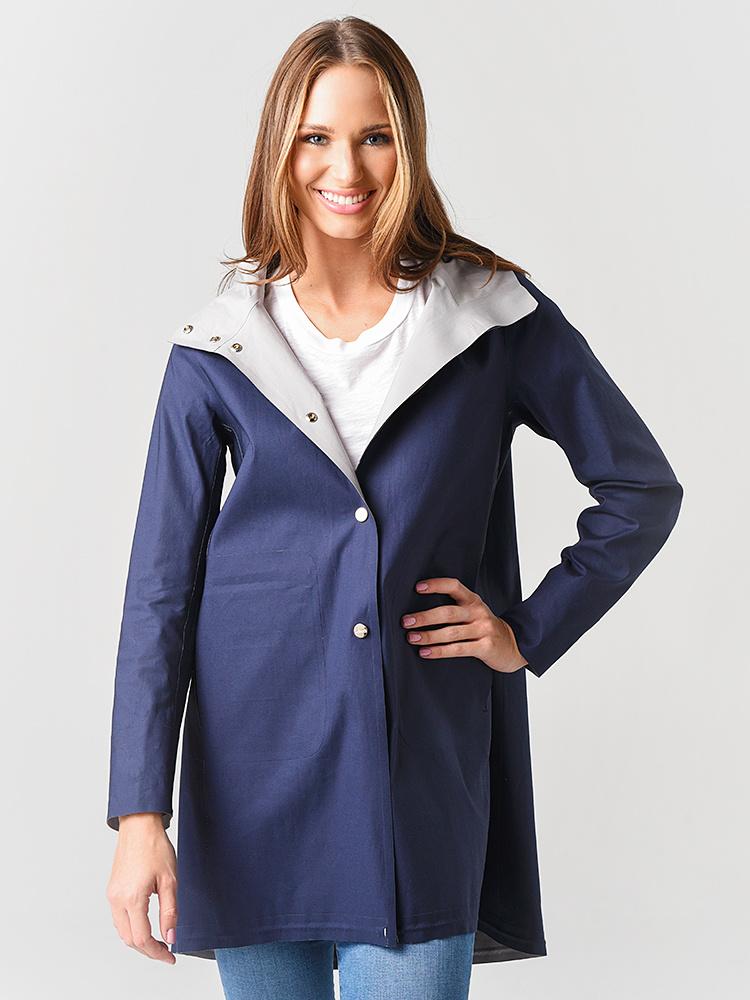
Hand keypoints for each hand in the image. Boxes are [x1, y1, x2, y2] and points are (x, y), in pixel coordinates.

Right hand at [105, 813, 177, 963]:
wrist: (139, 826)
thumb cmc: (154, 847)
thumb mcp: (170, 880)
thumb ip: (170, 912)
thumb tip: (171, 936)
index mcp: (132, 898)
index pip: (142, 939)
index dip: (157, 952)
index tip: (170, 956)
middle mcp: (117, 900)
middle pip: (129, 939)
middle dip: (148, 950)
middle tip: (166, 951)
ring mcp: (112, 895)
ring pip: (122, 931)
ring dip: (138, 940)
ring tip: (157, 941)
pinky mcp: (112, 890)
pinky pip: (118, 918)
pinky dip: (131, 928)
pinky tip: (144, 925)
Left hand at [400, 577, 527, 673]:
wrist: (514, 645)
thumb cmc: (485, 628)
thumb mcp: (474, 612)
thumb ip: (455, 608)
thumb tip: (420, 611)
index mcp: (473, 600)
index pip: (454, 586)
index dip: (436, 585)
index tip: (417, 588)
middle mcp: (478, 612)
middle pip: (448, 612)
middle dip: (425, 617)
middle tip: (406, 621)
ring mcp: (483, 629)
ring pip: (451, 632)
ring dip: (428, 636)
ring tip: (412, 638)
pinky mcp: (485, 647)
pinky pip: (458, 649)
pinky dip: (439, 651)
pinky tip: (425, 652)